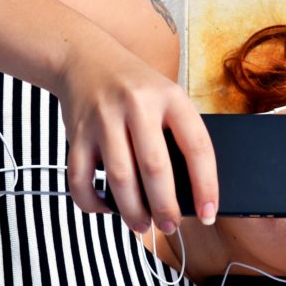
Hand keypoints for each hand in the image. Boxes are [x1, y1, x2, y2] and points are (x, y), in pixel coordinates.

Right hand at [55, 40, 217, 234]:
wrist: (85, 58)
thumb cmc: (135, 87)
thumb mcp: (166, 96)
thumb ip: (176, 134)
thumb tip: (188, 194)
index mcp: (170, 97)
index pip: (197, 146)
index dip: (206, 185)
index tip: (208, 214)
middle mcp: (137, 106)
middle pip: (155, 168)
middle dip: (165, 207)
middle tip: (171, 227)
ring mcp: (104, 119)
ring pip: (120, 178)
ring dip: (132, 211)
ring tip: (141, 225)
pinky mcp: (76, 133)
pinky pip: (80, 178)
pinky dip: (92, 201)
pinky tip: (105, 207)